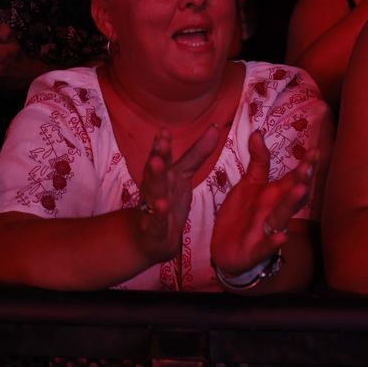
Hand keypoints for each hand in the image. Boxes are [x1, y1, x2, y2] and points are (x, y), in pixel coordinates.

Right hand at [133, 125, 220, 263]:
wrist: (151, 239)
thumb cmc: (168, 201)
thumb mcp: (183, 176)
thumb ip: (198, 153)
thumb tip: (215, 127)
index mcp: (163, 175)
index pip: (164, 157)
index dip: (164, 144)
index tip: (164, 130)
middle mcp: (155, 188)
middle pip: (156, 170)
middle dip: (158, 155)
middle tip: (162, 142)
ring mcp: (152, 208)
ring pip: (154, 191)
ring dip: (155, 177)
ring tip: (157, 163)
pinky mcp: (154, 229)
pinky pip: (157, 220)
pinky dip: (159, 212)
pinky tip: (162, 204)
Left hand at [210, 131, 312, 275]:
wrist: (226, 251)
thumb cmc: (243, 215)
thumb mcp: (249, 184)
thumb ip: (258, 161)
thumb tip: (258, 132)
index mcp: (274, 195)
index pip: (292, 178)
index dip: (304, 166)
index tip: (315, 151)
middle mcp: (275, 211)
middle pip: (291, 196)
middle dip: (300, 182)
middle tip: (308, 168)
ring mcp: (267, 231)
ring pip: (282, 217)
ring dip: (291, 204)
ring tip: (301, 190)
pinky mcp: (256, 250)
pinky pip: (267, 246)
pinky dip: (275, 242)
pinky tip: (283, 236)